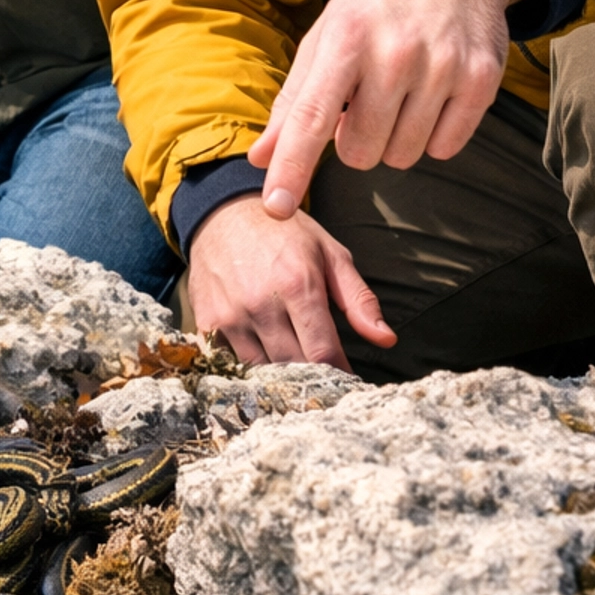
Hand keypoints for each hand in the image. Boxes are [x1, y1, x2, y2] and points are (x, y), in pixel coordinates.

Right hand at [188, 197, 395, 369]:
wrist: (223, 212)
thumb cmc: (284, 232)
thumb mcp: (329, 253)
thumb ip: (358, 298)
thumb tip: (387, 339)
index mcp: (299, 284)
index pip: (323, 352)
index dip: (339, 373)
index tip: (347, 381)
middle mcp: (262, 303)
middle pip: (294, 366)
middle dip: (312, 377)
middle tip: (324, 380)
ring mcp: (231, 314)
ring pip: (262, 370)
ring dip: (281, 375)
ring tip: (295, 370)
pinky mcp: (208, 322)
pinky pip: (232, 362)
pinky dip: (250, 366)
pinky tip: (263, 358)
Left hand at [251, 0, 537, 216]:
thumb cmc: (378, 2)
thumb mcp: (326, 35)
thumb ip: (294, 100)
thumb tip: (261, 158)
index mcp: (347, 37)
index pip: (312, 116)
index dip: (292, 167)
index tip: (276, 207)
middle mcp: (396, 52)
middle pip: (360, 152)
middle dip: (355, 140)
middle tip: (365, 101)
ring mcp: (443, 66)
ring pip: (402, 156)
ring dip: (394, 138)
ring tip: (399, 93)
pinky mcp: (481, 79)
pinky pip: (445, 149)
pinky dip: (432, 135)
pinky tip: (431, 96)